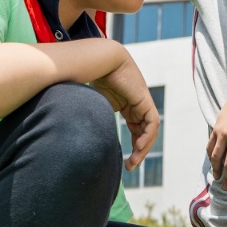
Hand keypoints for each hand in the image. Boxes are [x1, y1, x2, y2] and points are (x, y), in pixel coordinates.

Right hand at [92, 52, 158, 170]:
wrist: (100, 60)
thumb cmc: (90, 78)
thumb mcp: (92, 104)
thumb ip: (92, 118)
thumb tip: (74, 134)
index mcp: (127, 105)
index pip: (136, 129)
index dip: (134, 145)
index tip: (125, 161)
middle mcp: (137, 105)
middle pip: (144, 132)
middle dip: (139, 151)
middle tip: (130, 166)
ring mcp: (142, 103)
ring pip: (150, 130)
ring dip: (143, 148)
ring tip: (133, 162)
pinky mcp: (144, 101)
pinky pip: (152, 123)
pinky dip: (147, 136)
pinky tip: (138, 147)